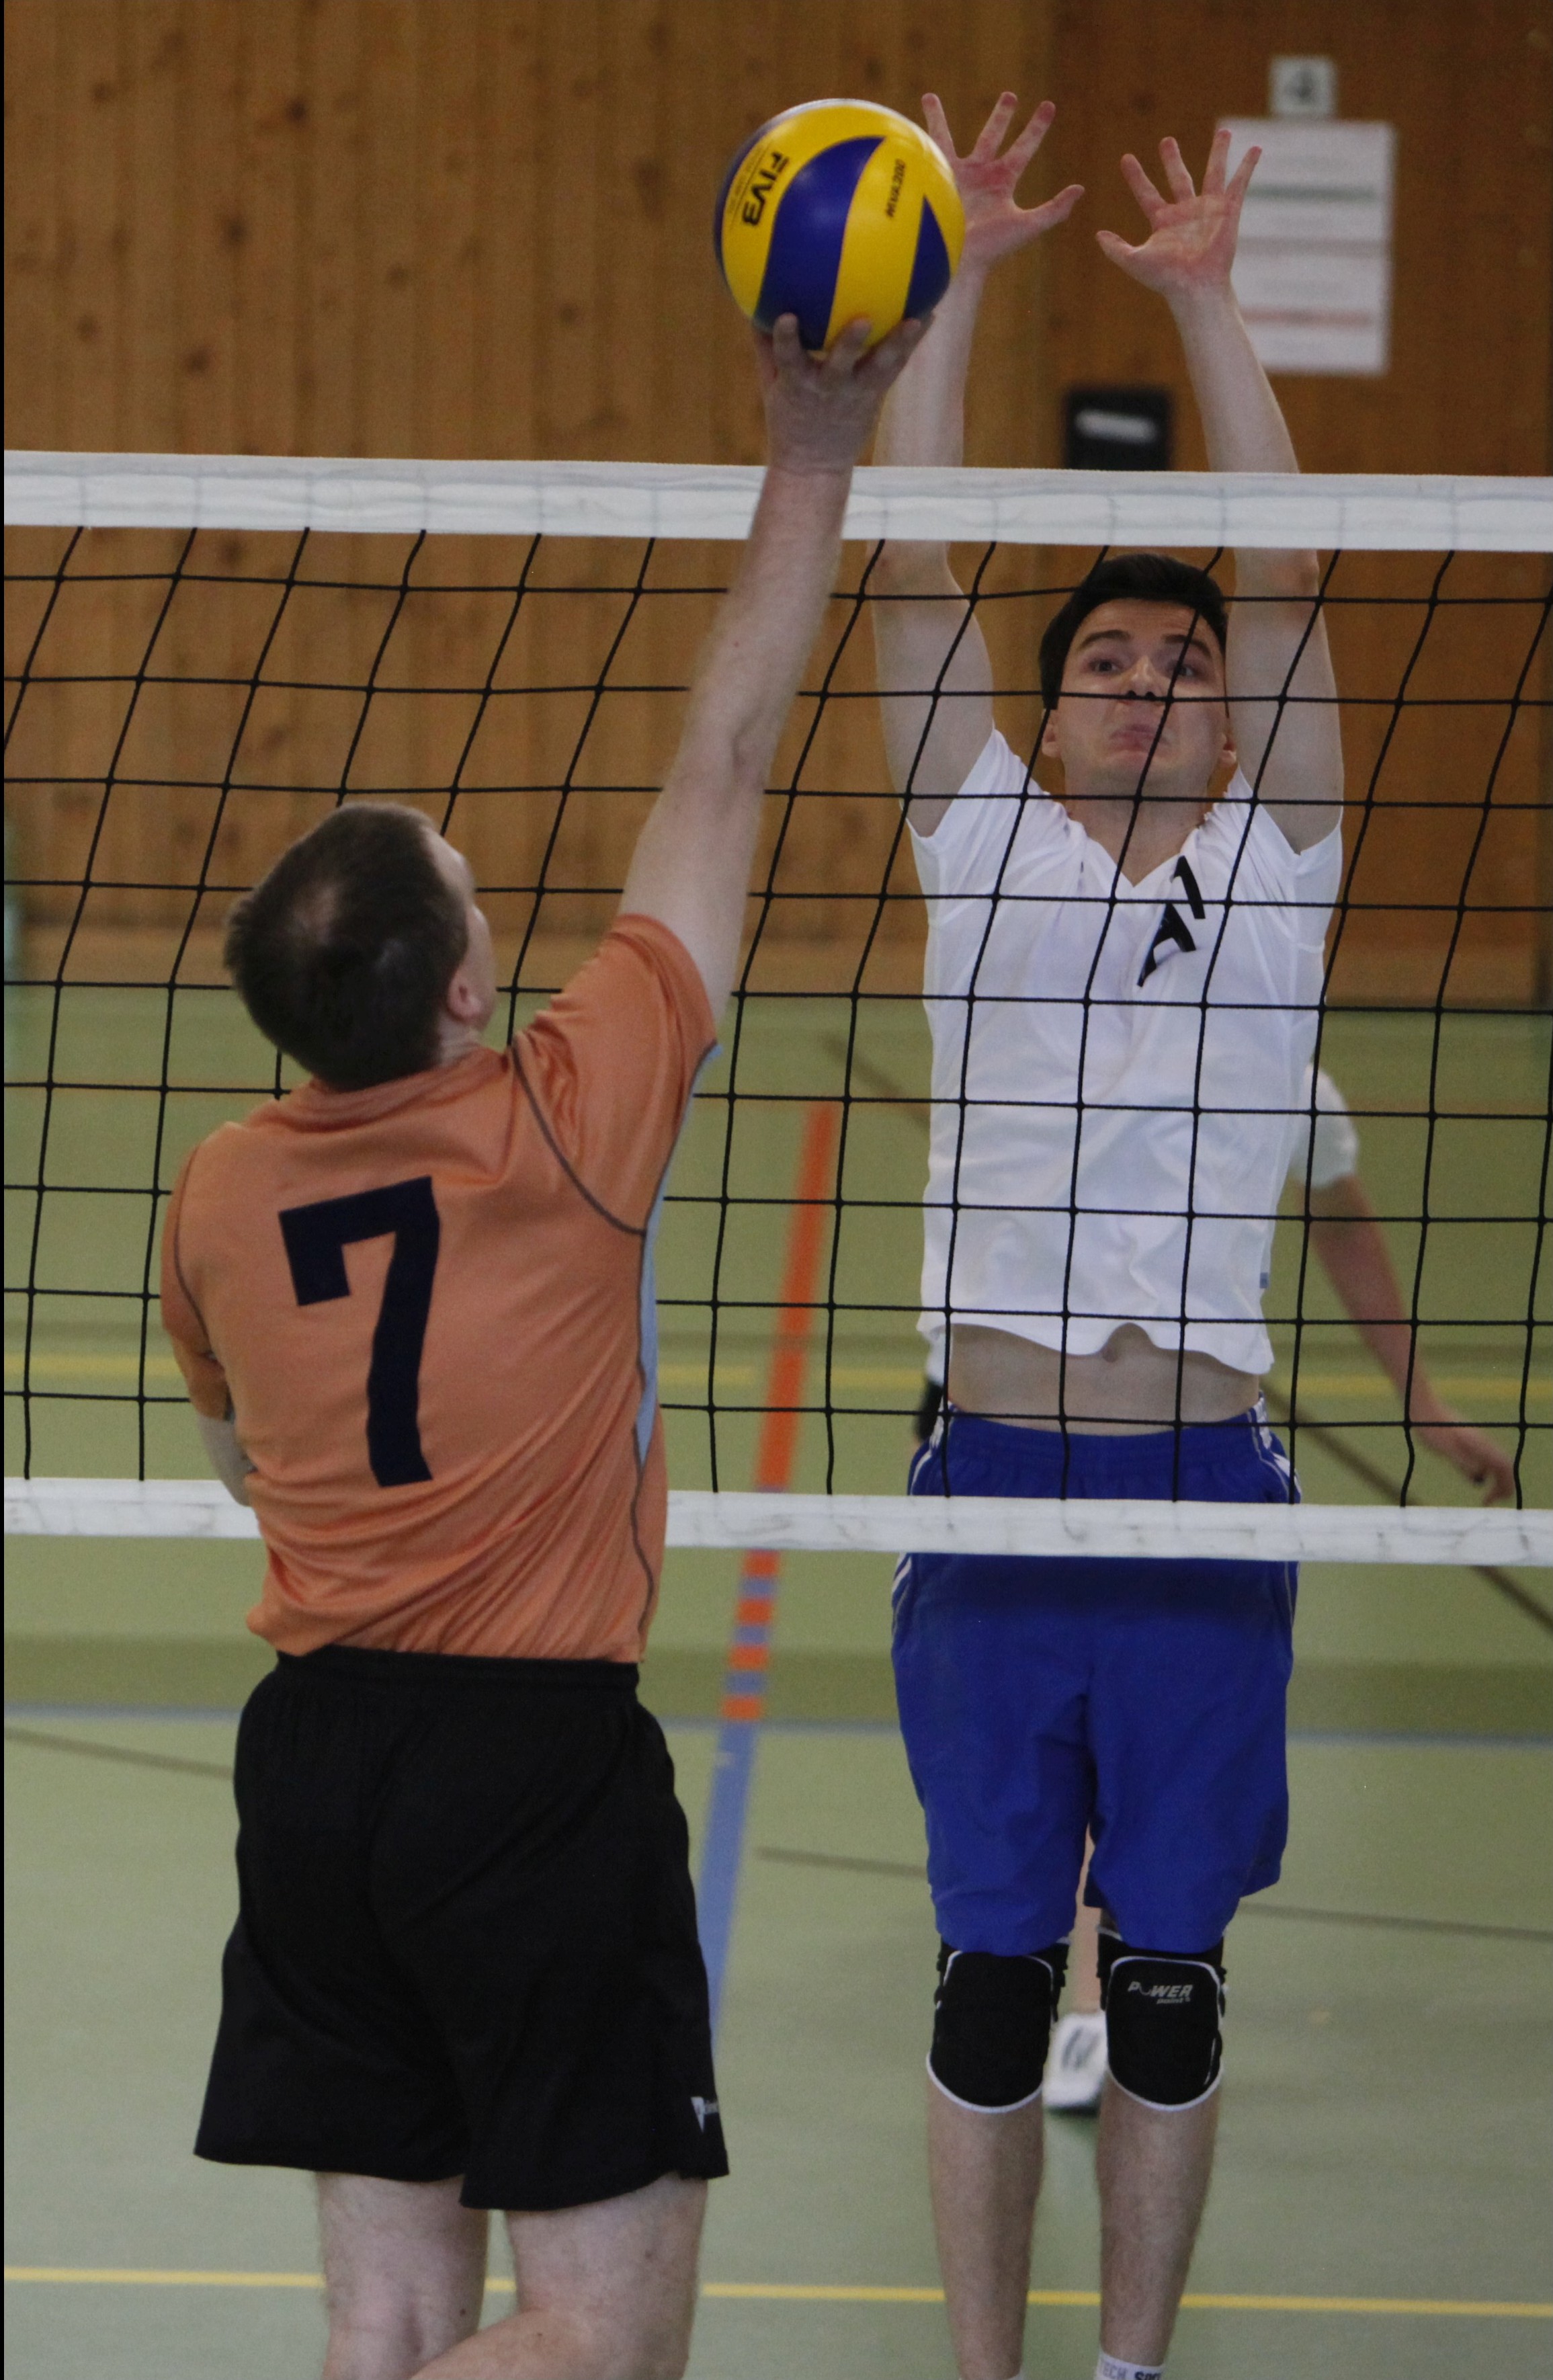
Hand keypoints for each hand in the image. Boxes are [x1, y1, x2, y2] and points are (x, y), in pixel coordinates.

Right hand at [756, 313, 926, 473]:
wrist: (815, 464)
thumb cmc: (789, 417)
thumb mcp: (771, 386)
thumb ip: (766, 345)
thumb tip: (753, 303)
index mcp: (798, 385)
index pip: (788, 359)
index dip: (786, 340)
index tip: (785, 317)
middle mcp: (829, 389)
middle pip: (840, 366)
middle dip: (849, 344)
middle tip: (862, 319)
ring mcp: (855, 393)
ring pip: (879, 367)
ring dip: (898, 343)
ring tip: (918, 319)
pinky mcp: (875, 395)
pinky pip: (896, 366)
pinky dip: (911, 342)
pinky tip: (928, 315)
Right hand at [921, 91, 1082, 275]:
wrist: (959, 259)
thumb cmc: (992, 248)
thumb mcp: (1027, 226)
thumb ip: (1054, 209)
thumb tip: (1080, 189)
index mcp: (1003, 182)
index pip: (1024, 148)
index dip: (1037, 128)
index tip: (1048, 106)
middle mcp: (980, 175)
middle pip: (992, 136)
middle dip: (1001, 116)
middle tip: (1010, 95)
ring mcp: (956, 176)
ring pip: (947, 139)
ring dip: (937, 118)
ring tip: (928, 98)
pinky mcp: (935, 178)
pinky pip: (926, 149)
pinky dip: (917, 134)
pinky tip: (904, 123)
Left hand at [1096, 127, 1256, 300]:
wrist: (1195, 287)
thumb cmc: (1166, 279)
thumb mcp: (1135, 261)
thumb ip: (1116, 249)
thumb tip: (1097, 236)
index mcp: (1164, 221)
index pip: (1146, 193)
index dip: (1136, 177)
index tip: (1126, 159)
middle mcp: (1186, 212)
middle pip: (1178, 178)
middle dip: (1172, 159)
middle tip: (1166, 140)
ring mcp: (1208, 209)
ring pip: (1213, 173)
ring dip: (1219, 152)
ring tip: (1224, 131)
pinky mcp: (1229, 211)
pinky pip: (1239, 184)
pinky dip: (1248, 166)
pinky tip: (1256, 148)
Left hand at [1411, 1413, 1517, 1505]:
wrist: (1422, 1408)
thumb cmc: (1431, 1428)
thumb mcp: (1445, 1448)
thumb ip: (1462, 1461)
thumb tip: (1481, 1476)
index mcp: (1480, 1445)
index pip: (1504, 1468)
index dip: (1503, 1487)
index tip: (1487, 1502)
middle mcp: (1483, 1442)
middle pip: (1505, 1466)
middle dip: (1503, 1486)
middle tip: (1488, 1503)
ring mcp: (1477, 1440)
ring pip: (1497, 1462)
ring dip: (1497, 1480)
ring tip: (1487, 1496)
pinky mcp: (1469, 1439)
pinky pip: (1486, 1457)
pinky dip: (1488, 1471)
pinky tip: (1477, 1476)